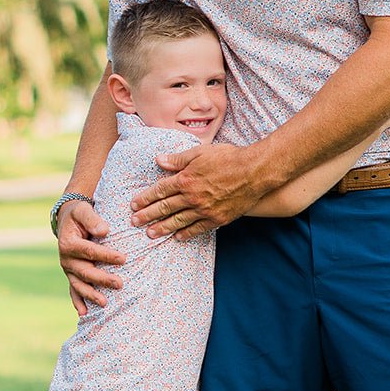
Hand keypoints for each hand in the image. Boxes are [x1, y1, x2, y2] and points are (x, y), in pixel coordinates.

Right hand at [57, 198, 125, 315]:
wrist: (67, 220)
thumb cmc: (79, 214)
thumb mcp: (83, 211)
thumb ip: (93, 219)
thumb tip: (105, 231)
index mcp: (68, 243)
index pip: (89, 251)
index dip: (106, 255)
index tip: (124, 258)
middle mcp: (66, 259)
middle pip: (85, 272)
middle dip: (102, 279)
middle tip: (120, 284)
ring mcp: (68, 269)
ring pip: (79, 285)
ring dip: (91, 295)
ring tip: (104, 303)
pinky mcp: (71, 275)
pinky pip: (73, 290)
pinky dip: (78, 302)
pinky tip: (84, 313)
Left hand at [130, 143, 267, 238]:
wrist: (255, 172)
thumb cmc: (229, 158)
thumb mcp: (200, 153)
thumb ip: (178, 159)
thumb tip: (159, 160)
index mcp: (186, 179)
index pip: (160, 190)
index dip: (145, 198)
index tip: (134, 204)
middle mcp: (192, 196)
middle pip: (165, 207)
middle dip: (147, 215)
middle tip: (134, 222)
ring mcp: (205, 209)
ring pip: (178, 220)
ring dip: (162, 227)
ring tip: (150, 234)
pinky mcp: (217, 218)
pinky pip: (198, 228)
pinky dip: (187, 233)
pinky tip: (177, 237)